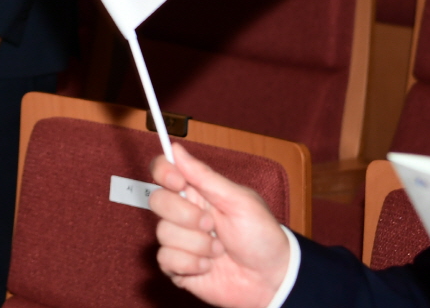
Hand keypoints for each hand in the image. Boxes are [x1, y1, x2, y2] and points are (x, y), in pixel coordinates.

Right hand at [149, 143, 290, 307]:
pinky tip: (209, 266)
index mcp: (197, 192)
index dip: (163, 172)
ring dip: (197, 245)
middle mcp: (183, 214)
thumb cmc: (262, 236)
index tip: (179, 182)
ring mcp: (179, 240)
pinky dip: (191, 264)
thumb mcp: (240, 201)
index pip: (163, 171)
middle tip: (211, 224)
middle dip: (186, 215)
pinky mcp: (177, 266)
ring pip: (163, 233)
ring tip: (219, 250)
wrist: (271, 279)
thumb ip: (206, 177)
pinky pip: (165, 259)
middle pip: (157, 200)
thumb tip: (177, 149)